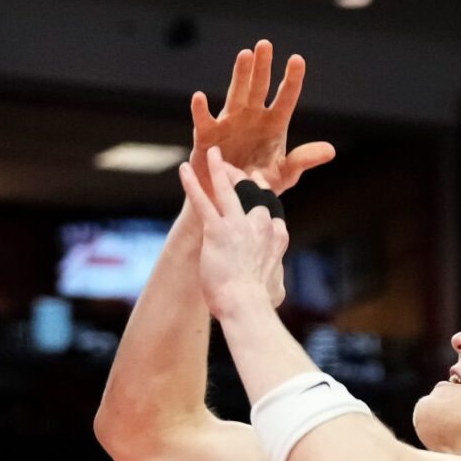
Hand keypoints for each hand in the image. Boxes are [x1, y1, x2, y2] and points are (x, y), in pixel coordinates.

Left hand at [177, 148, 289, 323]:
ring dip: (219, 169)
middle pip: (253, 192)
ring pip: (229, 189)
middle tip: (231, 168)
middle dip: (241, 177)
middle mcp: (262, 225)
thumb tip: (277, 292)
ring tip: (212, 154)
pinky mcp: (217, 231)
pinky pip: (203, 202)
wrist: (246, 307)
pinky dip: (192, 185)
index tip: (257, 184)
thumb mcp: (275, 288)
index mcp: (277, 237)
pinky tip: (183, 171)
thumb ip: (274, 280)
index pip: (269, 209)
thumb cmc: (258, 304)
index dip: (261, 195)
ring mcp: (239, 226)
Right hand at [188, 40, 335, 195]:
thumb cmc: (259, 186)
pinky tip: (199, 98)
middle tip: (265, 45)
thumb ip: (303, 160)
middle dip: (262, 67)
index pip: (286, 98)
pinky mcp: (207, 136)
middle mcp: (252, 117)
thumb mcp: (285, 175)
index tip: (297, 59)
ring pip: (236, 95)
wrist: (229, 200)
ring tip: (244, 55)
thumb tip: (330, 150)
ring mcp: (229, 123)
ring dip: (240, 75)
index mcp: (274, 124)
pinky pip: (204, 121)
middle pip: (259, 88)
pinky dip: (201, 110)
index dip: (292, 79)